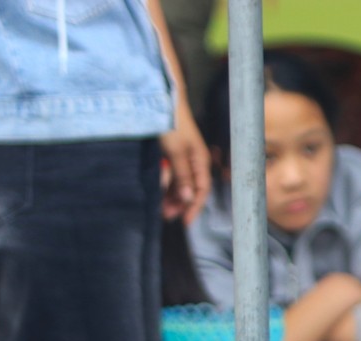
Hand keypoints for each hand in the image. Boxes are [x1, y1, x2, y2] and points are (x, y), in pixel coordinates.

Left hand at [160, 105, 209, 223]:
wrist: (161, 99)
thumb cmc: (172, 122)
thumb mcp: (177, 151)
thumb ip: (183, 175)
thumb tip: (189, 198)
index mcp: (200, 161)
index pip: (202, 190)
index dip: (194, 207)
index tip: (184, 222)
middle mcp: (194, 162)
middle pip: (190, 189)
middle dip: (179, 204)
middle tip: (166, 215)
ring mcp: (182, 158)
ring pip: (179, 183)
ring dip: (171, 196)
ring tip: (159, 206)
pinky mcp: (172, 154)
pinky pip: (171, 175)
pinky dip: (165, 184)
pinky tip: (158, 190)